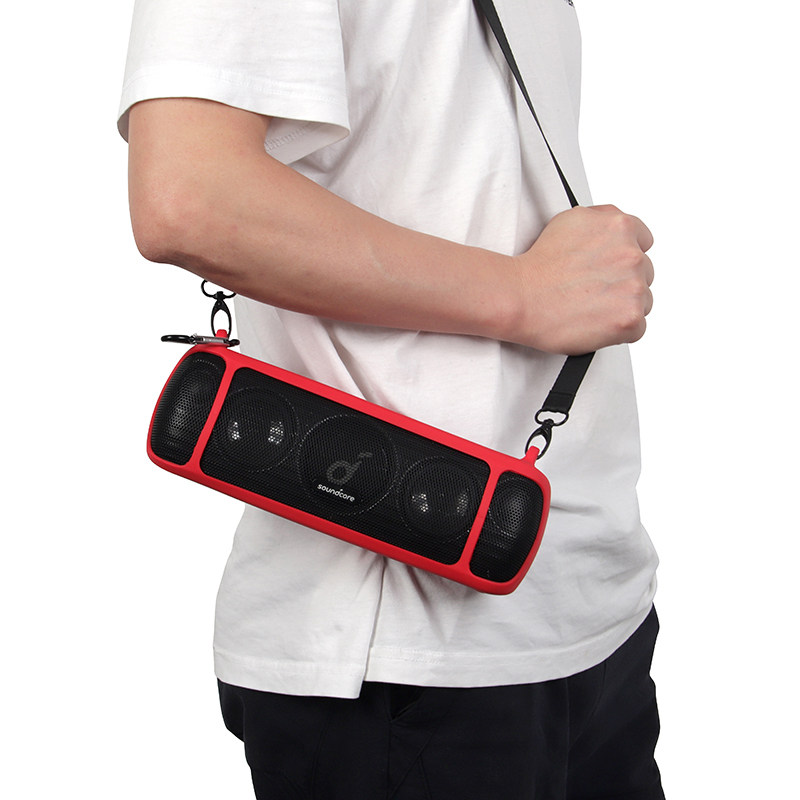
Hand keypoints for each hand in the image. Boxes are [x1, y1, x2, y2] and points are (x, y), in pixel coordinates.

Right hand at [514, 205, 654, 353]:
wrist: (519, 298)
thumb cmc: (537, 267)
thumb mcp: (569, 222)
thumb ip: (600, 222)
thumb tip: (610, 231)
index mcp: (620, 226)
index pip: (643, 241)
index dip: (623, 258)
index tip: (607, 269)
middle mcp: (631, 254)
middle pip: (644, 273)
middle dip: (622, 283)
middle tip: (591, 291)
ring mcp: (634, 287)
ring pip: (642, 301)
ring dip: (621, 306)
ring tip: (589, 308)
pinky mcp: (629, 318)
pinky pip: (638, 328)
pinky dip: (618, 330)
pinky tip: (594, 322)